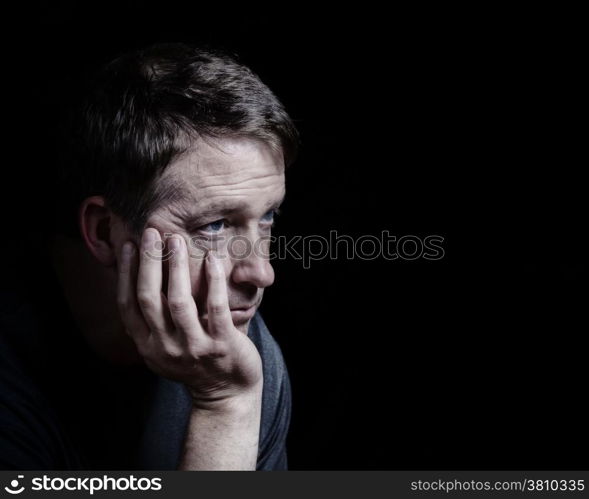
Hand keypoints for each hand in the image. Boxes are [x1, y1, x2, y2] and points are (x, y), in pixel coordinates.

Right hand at [116, 229, 262, 406]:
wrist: (227, 394)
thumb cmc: (196, 362)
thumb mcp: (165, 346)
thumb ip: (154, 320)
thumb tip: (142, 277)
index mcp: (148, 346)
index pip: (128, 305)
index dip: (125, 274)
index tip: (129, 245)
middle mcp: (165, 348)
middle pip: (149, 298)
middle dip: (149, 262)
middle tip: (152, 232)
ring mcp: (194, 348)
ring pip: (179, 301)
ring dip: (176, 267)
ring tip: (176, 240)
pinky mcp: (221, 346)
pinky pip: (215, 308)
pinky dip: (213, 281)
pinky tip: (212, 260)